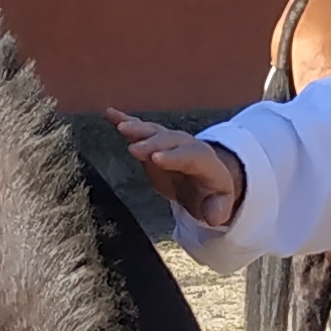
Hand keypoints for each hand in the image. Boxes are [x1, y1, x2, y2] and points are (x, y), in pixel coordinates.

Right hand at [109, 110, 243, 233]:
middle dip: (152, 143)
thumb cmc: (210, 195)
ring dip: (138, 128)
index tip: (156, 158)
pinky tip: (110, 114)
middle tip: (134, 149)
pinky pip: (140, 129)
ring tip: (121, 126)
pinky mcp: (153, 142)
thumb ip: (217, 210)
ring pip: (154, 131)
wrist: (204, 180)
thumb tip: (214, 217)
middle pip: (169, 141)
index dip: (174, 156)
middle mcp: (186, 145)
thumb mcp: (219, 206)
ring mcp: (168, 141)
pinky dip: (125, 120)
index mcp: (204, 162)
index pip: (190, 156)